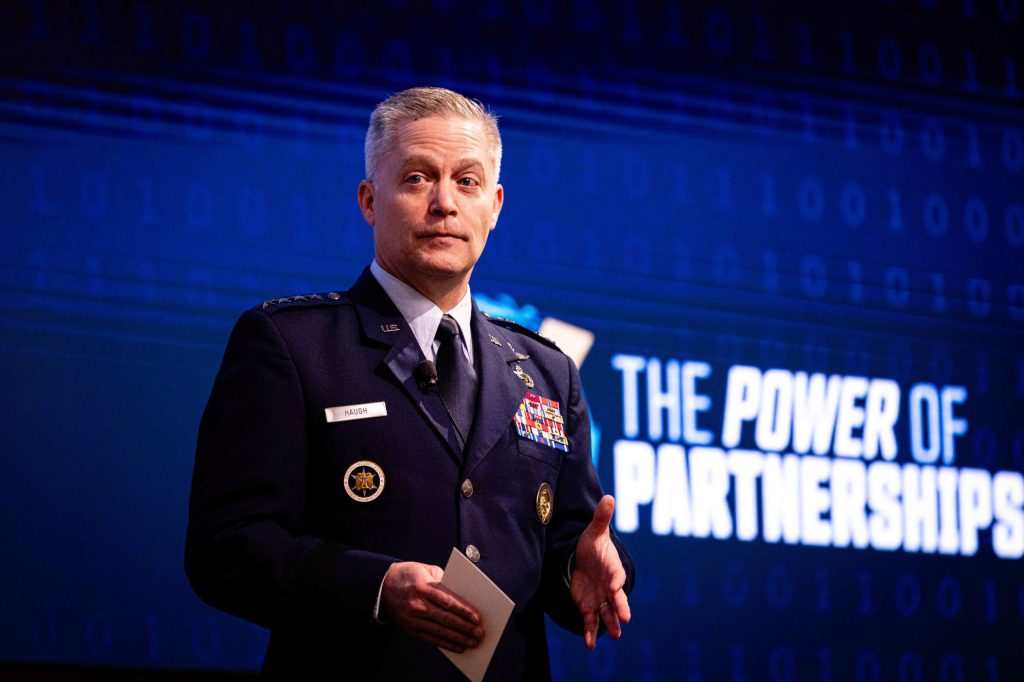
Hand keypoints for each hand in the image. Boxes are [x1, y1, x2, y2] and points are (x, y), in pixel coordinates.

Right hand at [380, 561, 483, 652]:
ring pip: (439, 631)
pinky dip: (446, 644)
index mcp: (422, 587)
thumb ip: (444, 580)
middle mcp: (417, 604)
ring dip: (458, 638)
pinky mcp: (410, 630)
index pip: (447, 601)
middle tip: (480, 633)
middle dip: (464, 627)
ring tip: (473, 642)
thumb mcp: (426, 569)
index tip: (477, 617)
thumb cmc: (409, 575)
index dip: (463, 610)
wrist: (382, 586)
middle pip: (445, 618)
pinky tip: (459, 647)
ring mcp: (413, 619)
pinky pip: (431, 639)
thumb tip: (463, 597)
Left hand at [570, 495, 630, 649]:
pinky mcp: (589, 606)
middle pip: (616, 598)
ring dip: (609, 624)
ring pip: (606, 613)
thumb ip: (601, 517)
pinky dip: (590, 632)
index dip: (616, 582)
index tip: (616, 587)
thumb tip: (609, 496)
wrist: (584, 559)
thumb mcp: (595, 531)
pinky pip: (590, 621)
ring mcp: (600, 598)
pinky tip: (589, 645)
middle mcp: (609, 586)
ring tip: (614, 635)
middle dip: (620, 608)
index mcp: (613, 568)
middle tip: (626, 619)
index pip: (616, 576)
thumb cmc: (593, 545)